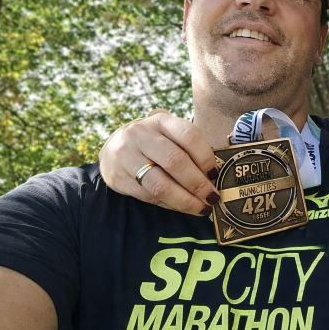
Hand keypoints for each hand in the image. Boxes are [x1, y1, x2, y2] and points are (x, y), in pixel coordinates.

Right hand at [99, 109, 219, 215]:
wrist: (113, 149)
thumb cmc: (153, 143)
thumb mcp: (168, 135)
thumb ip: (188, 149)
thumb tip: (213, 177)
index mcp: (161, 121)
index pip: (189, 135)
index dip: (206, 157)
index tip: (215, 174)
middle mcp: (141, 135)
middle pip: (175, 161)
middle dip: (197, 183)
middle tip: (212, 197)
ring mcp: (126, 156)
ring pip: (160, 184)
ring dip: (185, 200)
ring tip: (201, 208)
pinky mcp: (118, 178)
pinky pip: (149, 196)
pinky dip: (170, 204)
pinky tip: (182, 206)